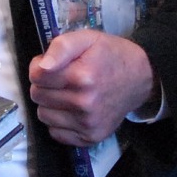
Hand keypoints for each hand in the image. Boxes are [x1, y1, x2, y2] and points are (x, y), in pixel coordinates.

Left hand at [27, 29, 154, 147]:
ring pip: (43, 115)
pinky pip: (56, 133)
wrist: (139, 78)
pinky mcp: (91, 137)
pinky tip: (72, 110)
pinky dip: (59, 122)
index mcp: (82, 77)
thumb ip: (61, 47)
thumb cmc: (110, 55)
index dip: (39, 66)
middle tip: (61, 78)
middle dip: (44, 85)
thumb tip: (42, 67)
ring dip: (50, 104)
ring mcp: (88, 124)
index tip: (51, 64)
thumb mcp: (87, 38)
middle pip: (37, 96)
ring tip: (67, 93)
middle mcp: (84, 104)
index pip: (36, 76)